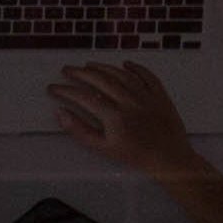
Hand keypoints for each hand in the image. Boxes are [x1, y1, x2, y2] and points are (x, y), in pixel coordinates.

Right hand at [46, 59, 196, 174]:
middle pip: (100, 80)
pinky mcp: (160, 94)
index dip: (65, 90)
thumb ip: (80, 130)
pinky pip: (147, 75)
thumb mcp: (103, 148)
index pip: (83, 97)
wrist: (169, 159)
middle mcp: (129, 101)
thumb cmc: (135, 156)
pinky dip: (135, 68)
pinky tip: (125, 64)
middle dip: (80, 73)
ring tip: (88, 65)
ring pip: (121, 74)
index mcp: (114, 116)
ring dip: (103, 67)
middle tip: (67, 70)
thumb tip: (61, 113)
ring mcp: (146, 95)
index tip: (53, 88)